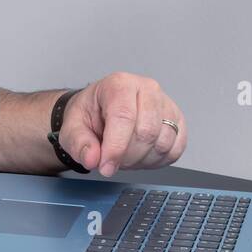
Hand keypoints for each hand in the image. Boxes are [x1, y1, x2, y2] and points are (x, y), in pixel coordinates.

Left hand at [59, 73, 187, 176]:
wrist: (101, 112)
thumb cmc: (90, 115)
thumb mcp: (73, 128)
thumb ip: (79, 143)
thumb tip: (92, 158)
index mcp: (120, 84)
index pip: (124, 117)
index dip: (115, 148)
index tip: (105, 167)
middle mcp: (147, 89)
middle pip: (146, 132)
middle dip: (127, 156)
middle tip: (111, 160)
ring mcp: (166, 104)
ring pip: (163, 144)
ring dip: (141, 160)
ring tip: (124, 155)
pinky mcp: (178, 121)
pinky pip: (175, 150)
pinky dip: (157, 161)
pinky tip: (140, 156)